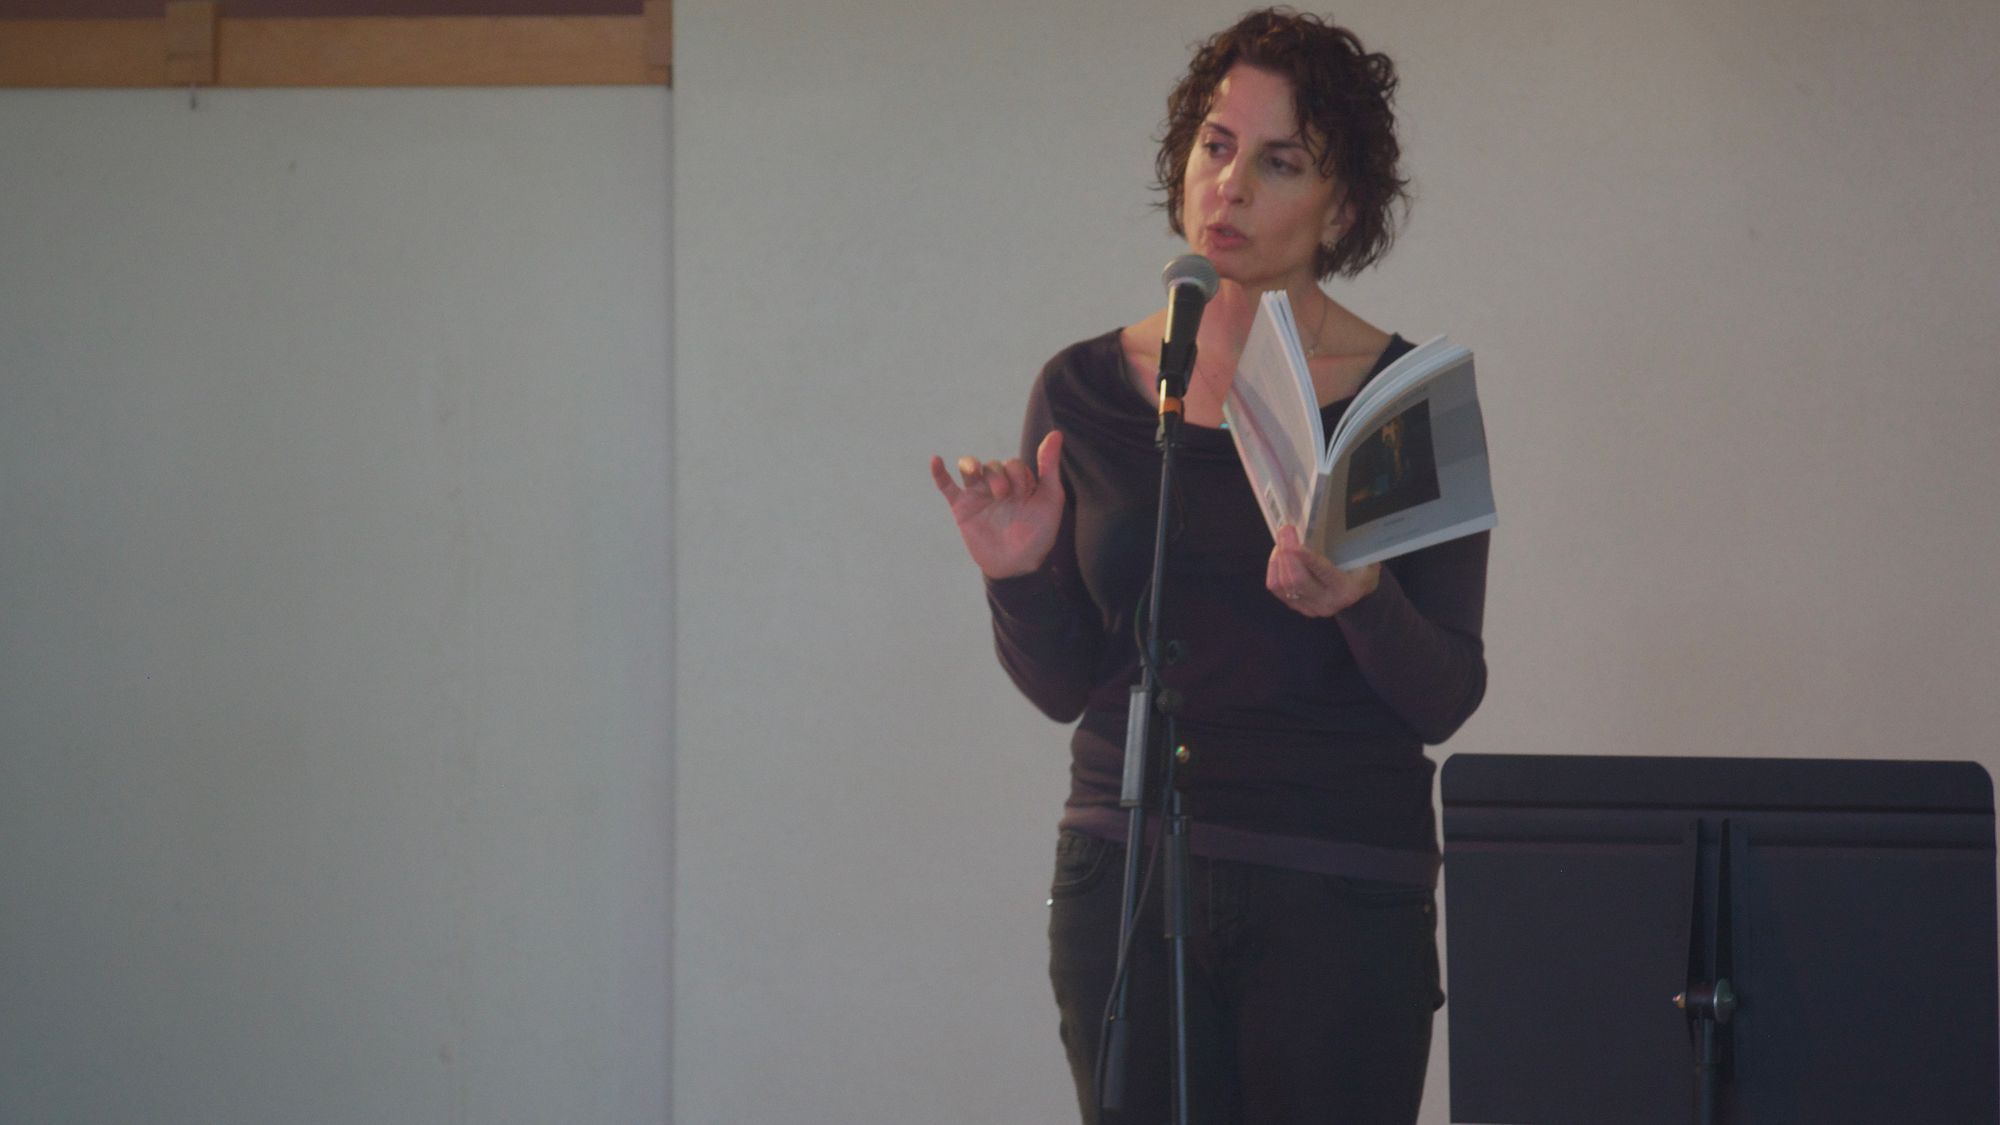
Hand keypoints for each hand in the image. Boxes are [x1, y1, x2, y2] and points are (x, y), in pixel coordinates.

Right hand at [929, 431, 1065, 578]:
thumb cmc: (1038, 534)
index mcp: (1018, 484)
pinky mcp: (962, 508)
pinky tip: (935, 460)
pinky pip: (947, 487)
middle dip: (998, 476)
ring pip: (969, 468)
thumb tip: (1056, 433)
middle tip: (1004, 495)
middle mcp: (997, 486)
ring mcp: (978, 496)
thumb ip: (1049, 466)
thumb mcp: (1050, 498)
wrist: (1017, 566)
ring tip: (975, 474)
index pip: (1013, 464)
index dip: (1018, 474)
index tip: (1024, 494)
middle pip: (992, 465)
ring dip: (972, 466)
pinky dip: (939, 473)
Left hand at [1266, 524, 1378, 616]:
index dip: (1307, 558)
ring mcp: (1309, 608)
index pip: (1323, 573)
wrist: (1357, 593)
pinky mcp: (1296, 607)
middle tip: (1286, 530)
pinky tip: (1279, 553)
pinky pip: (1276, 587)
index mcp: (1347, 589)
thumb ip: (1349, 544)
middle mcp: (1327, 603)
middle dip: (1287, 553)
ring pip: (1282, 584)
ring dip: (1278, 558)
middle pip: (1298, 580)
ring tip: (1282, 539)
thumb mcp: (1364, 556)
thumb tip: (1329, 517)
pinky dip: (1274, 567)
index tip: (1295, 544)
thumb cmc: (1361, 568)